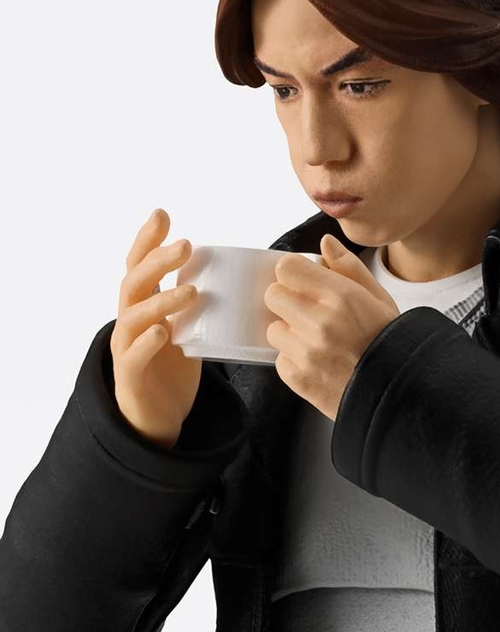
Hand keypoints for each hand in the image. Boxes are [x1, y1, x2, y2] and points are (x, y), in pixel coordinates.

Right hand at [110, 209, 200, 448]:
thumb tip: (242, 273)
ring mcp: (126, 347)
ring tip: (192, 291)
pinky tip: (163, 333)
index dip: (147, 239)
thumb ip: (201, 300)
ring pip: (133, 316)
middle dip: (157, 260)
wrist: (158, 417)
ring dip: (161, 300)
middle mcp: (129, 320)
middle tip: (186, 244)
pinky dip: (147, 343)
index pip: (139, 265)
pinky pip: (133, 356)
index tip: (163, 214)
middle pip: (133, 282)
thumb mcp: (190, 326)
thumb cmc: (174, 366)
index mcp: (143, 304)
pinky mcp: (131, 376)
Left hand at [263, 234, 399, 420]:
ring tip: (318, 340)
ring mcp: (307, 352)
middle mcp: (320, 322)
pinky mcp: (299, 378)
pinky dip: (294, 360)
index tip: (304, 282)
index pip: (286, 268)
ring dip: (290, 332)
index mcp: (341, 296)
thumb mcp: (379, 298)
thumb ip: (348, 267)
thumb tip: (325, 243)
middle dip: (288, 300)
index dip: (293, 273)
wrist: (400, 392)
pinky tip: (319, 361)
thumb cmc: (392, 343)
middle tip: (311, 312)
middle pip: (273, 294)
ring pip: (273, 328)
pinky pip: (280, 359)